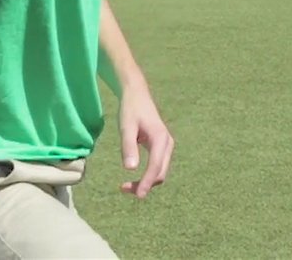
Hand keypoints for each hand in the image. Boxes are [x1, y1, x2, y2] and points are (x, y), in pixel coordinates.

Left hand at [117, 82, 173, 198]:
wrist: (137, 95)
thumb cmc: (130, 110)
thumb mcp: (126, 128)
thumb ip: (128, 147)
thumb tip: (130, 169)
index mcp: (160, 139)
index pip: (156, 166)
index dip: (147, 182)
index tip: (138, 195)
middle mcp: (167, 144)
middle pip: (160, 172)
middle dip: (145, 184)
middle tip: (123, 189)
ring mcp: (166, 146)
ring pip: (159, 171)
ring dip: (146, 181)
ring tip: (125, 187)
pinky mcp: (161, 147)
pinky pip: (157, 166)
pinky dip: (147, 175)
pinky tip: (134, 178)